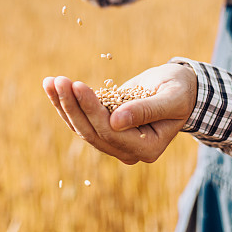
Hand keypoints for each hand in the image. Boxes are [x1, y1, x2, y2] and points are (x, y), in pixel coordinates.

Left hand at [42, 63, 197, 163]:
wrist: (181, 89)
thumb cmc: (181, 90)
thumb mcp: (171, 97)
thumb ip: (146, 110)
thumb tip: (115, 121)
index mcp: (147, 148)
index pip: (111, 132)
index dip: (92, 109)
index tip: (79, 85)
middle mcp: (128, 151)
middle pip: (92, 132)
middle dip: (73, 105)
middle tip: (59, 80)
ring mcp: (115, 141)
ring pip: (82, 127)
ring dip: (63, 104)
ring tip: (51, 81)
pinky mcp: (105, 129)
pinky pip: (80, 119)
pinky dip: (65, 103)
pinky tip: (51, 86)